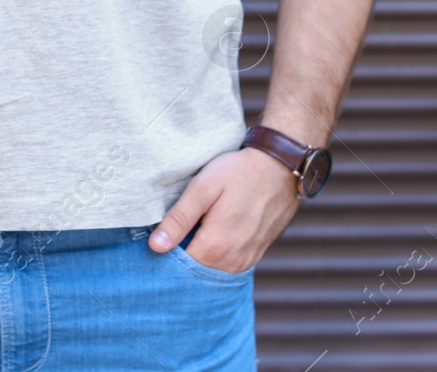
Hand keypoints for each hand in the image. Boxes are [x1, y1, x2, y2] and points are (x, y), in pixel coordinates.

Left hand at [148, 147, 299, 271]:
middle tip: (182, 222)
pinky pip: (227, 262)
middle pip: (194, 267)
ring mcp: (246, 261)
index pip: (177, 264)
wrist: (281, 168)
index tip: (166, 228)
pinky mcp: (255, 256)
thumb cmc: (239, 172)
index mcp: (215, 248)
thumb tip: (156, 246)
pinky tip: (215, 228)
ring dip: (201, 251)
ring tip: (200, 223)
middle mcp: (232, 262)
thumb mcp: (203, 188)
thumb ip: (179, 219)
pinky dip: (217, 251)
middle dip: (184, 250)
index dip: (167, 247)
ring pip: (211, 266)